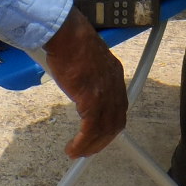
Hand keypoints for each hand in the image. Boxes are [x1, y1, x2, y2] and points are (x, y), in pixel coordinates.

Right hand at [42, 8, 127, 157]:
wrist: (66, 33)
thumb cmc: (70, 41)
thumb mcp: (87, 60)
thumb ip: (88, 73)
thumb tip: (77, 83)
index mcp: (114, 73)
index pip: (119, 105)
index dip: (111, 123)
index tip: (100, 134)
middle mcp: (113, 84)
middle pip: (116, 121)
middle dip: (103, 140)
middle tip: (88, 149)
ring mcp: (104, 92)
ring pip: (104, 129)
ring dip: (91, 145)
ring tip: (78, 152)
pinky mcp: (91, 98)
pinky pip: (91, 129)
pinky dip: (83, 143)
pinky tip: (73, 148)